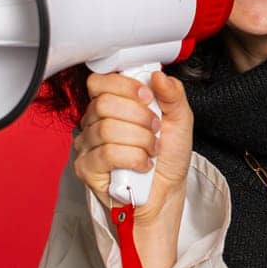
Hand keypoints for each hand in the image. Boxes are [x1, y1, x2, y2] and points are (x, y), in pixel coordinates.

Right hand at [71, 69, 192, 232]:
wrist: (167, 192)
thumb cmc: (168, 157)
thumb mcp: (180, 120)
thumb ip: (173, 94)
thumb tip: (159, 76)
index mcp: (113, 105)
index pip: (100, 82)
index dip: (125, 86)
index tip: (148, 98)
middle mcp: (95, 122)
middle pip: (103, 104)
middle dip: (139, 117)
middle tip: (155, 130)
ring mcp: (88, 145)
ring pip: (107, 130)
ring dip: (141, 141)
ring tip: (152, 150)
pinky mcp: (86, 168)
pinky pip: (106, 154)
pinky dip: (134, 158)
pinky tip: (143, 164)